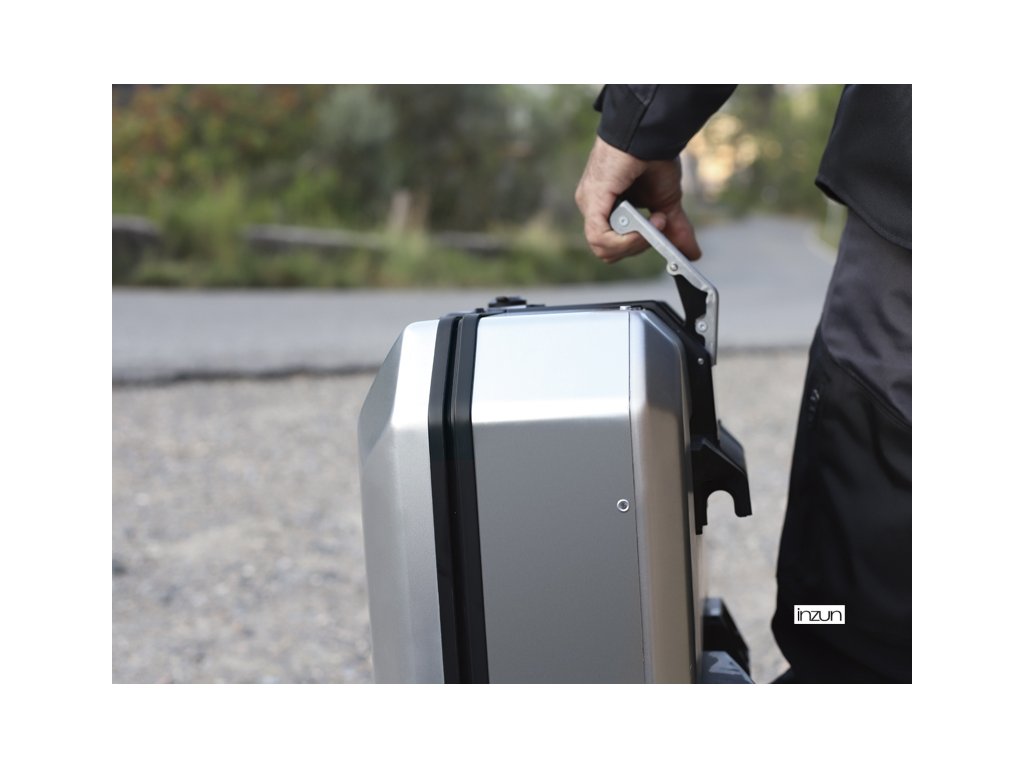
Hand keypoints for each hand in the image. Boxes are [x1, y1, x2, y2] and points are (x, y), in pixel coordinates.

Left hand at [575, 136, 701, 263]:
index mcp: (606, 209)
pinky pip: (600, 238)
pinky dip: (625, 241)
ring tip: (656, 219)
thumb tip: (692, 253)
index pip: (614, 246)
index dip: (638, 247)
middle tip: (660, 223)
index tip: (662, 237)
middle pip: (609, 251)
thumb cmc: (654, 159)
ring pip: (603, 249)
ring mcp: (590, 204)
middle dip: (639, 245)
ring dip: (637, 242)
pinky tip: (644, 227)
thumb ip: (675, 229)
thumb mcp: (668, 202)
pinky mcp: (592, 200)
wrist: (652, 134)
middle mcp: (593, 207)